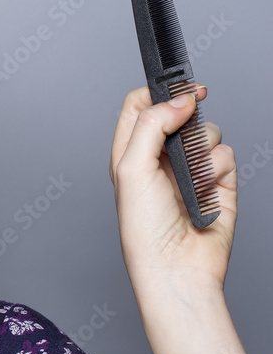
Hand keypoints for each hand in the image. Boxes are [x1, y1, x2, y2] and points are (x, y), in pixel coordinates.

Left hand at [109, 86, 236, 291]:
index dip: (157, 91)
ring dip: (202, 148)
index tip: (176, 87)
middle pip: (178, 112)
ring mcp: (189, 169)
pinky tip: (205, 191)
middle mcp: (159, 158)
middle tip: (186, 126)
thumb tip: (180, 99)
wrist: (177, 266)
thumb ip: (151, 125)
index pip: (139, 106)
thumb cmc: (143, 228)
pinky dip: (218, 169)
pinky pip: (225, 155)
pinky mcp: (217, 182)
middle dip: (187, 117)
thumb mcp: (131, 169)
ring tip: (190, 176)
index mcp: (129, 153)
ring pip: (207, 131)